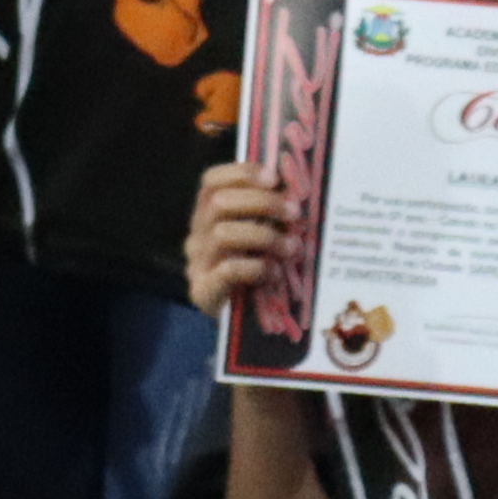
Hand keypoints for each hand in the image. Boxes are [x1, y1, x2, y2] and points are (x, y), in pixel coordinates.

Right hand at [186, 157, 291, 323]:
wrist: (239, 324)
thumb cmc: (256, 275)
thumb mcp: (261, 240)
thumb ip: (270, 217)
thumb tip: (300, 193)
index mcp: (208, 217)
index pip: (211, 182)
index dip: (241, 174)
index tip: (274, 178)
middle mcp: (197, 236)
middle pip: (218, 203)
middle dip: (262, 203)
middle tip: (294, 212)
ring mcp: (196, 264)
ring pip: (222, 234)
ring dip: (263, 236)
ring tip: (291, 247)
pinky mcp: (202, 291)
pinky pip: (228, 270)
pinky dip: (256, 267)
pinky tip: (274, 274)